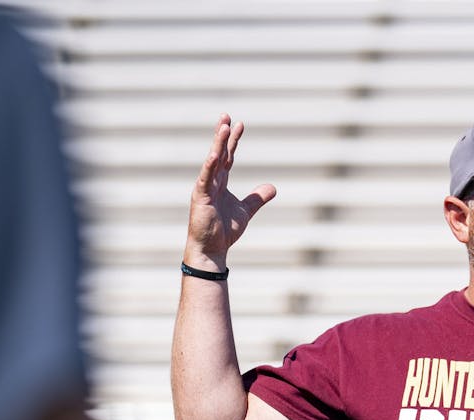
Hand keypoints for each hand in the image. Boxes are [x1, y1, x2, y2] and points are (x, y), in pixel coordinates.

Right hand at [185, 114, 276, 266]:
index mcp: (220, 183)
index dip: (233, 141)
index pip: (228, 157)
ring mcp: (204, 188)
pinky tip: (215, 154)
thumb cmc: (224, 231)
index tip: (239, 124)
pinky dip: (210, 166)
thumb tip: (272, 187)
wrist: (212, 250)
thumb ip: (257, 198)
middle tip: (226, 115)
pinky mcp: (200, 197)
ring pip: (212, 161)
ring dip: (217, 144)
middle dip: (222, 135)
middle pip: (218, 153)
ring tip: (223, 126)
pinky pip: (206, 179)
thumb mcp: (246, 211)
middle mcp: (211, 181)